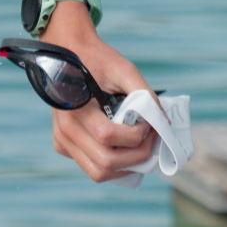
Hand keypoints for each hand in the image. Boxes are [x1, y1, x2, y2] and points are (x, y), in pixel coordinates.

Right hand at [41, 23, 159, 182]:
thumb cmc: (98, 60)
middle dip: (137, 156)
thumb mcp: (124, 69)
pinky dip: (114, 164)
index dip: (137, 135)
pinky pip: (92, 166)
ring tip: (142, 147)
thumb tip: (164, 121)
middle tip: (153, 139)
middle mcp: (65, 131)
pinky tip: (127, 148)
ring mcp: (62, 142)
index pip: (108, 136)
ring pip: (98, 173)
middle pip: (105, 163)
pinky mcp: (64, 147)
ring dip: (126, 166)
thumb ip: (145, 95)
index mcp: (76, 110)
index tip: (152, 124)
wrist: (70, 54)